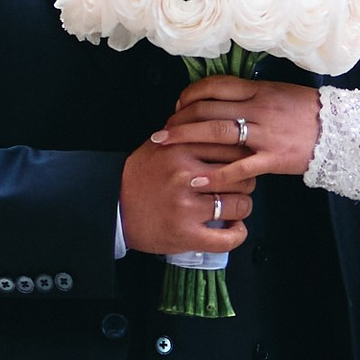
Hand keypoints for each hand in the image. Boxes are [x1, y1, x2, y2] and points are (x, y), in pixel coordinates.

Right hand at [119, 138, 255, 260]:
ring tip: (234, 207)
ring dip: (243, 207)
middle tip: (239, 185)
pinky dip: (237, 234)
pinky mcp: (187, 235)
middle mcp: (185, 176)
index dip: (244, 155)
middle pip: (242, 174)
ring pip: (240, 204)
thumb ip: (188, 133)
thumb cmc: (139, 176)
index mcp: (181, 149)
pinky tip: (234, 227)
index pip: (233, 146)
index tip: (240, 162)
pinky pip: (228, 237)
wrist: (114, 208)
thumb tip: (218, 122)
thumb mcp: (159, 144)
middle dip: (246, 180)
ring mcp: (187, 207)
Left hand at [161, 75, 322, 185]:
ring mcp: (265, 134)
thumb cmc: (309, 112)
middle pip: (209, 108)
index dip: (190, 94)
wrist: (341, 132)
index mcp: (259, 90)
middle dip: (179, 119)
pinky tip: (197, 179)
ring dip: (185, 138)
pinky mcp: (273, 159)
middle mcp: (258, 108)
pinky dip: (215, 173)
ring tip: (164, 145)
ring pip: (217, 132)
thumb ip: (251, 94)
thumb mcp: (279, 92)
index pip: (215, 86)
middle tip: (162, 130)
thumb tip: (222, 96)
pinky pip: (239, 167)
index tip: (178, 105)